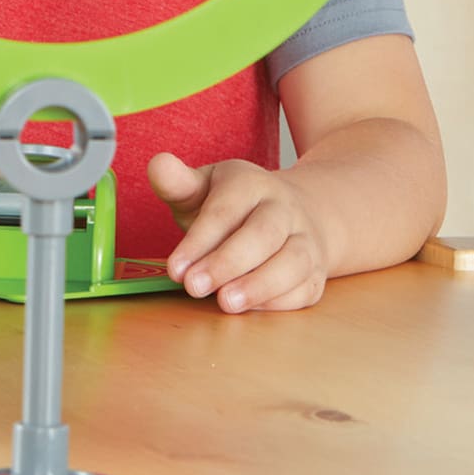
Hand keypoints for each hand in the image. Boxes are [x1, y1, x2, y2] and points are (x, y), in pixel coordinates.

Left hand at [145, 151, 330, 313]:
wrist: (291, 215)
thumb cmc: (232, 208)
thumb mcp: (202, 189)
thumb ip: (177, 183)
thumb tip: (158, 165)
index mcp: (251, 184)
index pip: (226, 210)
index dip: (200, 241)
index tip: (175, 269)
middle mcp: (284, 209)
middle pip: (263, 234)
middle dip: (227, 263)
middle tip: (194, 287)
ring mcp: (305, 240)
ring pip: (292, 261)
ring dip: (259, 285)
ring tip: (226, 303)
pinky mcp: (315, 272)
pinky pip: (304, 288)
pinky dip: (279, 302)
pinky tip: (250, 310)